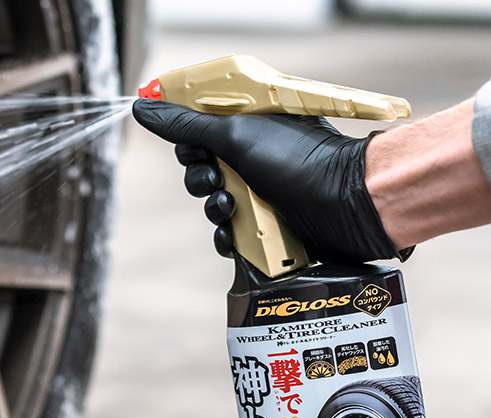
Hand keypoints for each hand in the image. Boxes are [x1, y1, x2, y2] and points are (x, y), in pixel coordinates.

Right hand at [132, 98, 409, 263]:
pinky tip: (234, 237)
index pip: (200, 132)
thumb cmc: (300, 161)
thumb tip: (141, 106)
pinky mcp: (268, 229)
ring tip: (232, 209)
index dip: (190, 144)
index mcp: (250, 126)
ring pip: (214, 206)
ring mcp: (263, 193)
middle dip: (200, 180)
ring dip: (214, 209)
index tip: (196, 150)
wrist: (348, 207)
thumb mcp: (236, 134)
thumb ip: (187, 125)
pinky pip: (231, 237)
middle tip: (215, 181)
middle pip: (202, 171)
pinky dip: (227, 238)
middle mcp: (256, 158)